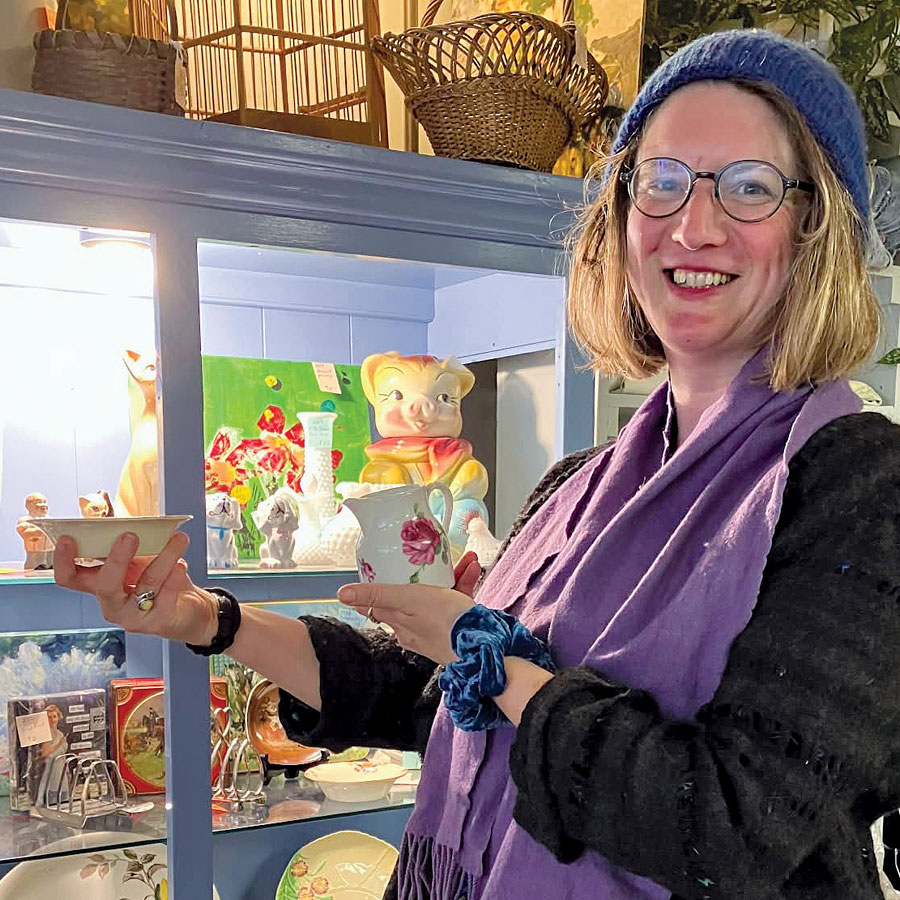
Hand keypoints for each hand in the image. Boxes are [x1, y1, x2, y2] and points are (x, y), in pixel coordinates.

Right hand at [53, 531, 217, 644]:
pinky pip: (166, 596)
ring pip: (145, 585)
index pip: (70, 578)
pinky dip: (175, 576)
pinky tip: (181, 564)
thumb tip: (118, 520)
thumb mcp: (140, 559)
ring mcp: (133, 616)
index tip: (68, 538)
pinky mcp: (157, 622)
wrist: (190, 607)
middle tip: (130, 535)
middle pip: (104, 586)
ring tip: (178, 539)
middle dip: (116, 559)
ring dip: (163, 557)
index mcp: (100, 585)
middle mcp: (112, 604)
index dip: (63, 561)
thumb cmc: (161, 581)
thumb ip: (127, 544)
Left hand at [337, 552, 481, 664]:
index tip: (378, 572)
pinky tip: (472, 571)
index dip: (377, 587)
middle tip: (434, 558)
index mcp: (400, 622)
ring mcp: (438, 627)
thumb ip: (377, 595)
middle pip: (413, 594)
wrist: (483, 645)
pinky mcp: (458, 627)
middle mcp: (416, 627)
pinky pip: (458, 601)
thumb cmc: (445, 623)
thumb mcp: (407, 600)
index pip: (379, 604)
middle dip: (425, 574)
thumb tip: (342, 594)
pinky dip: (464, 584)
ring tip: (464, 561)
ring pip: (439, 595)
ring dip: (451, 576)